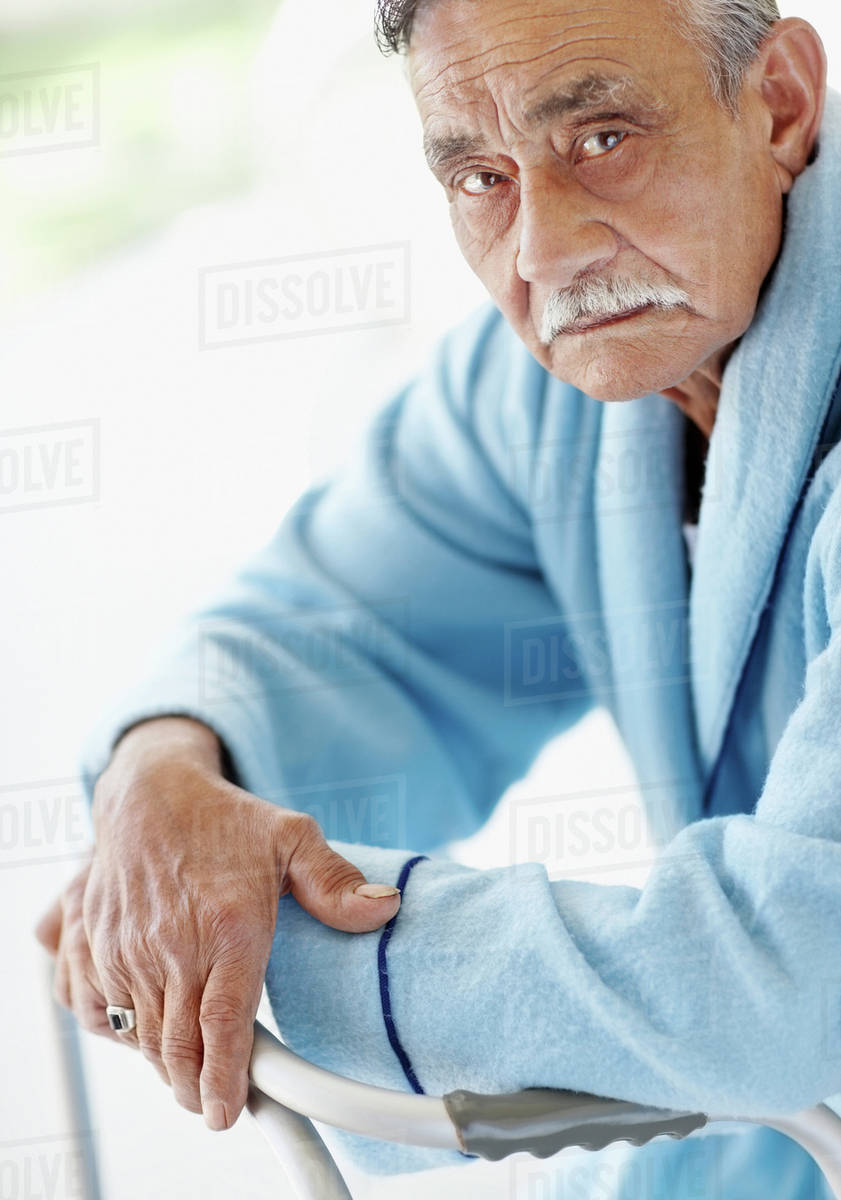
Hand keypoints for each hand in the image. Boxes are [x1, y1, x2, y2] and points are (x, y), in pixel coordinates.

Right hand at [35, 718, 401, 1130]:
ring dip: (162, 1062)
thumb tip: (385, 909)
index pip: (223, 1024)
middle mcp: (168, 943)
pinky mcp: (87, 944)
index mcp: (227, 924)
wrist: (148, 788)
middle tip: (214, 1098)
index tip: (230, 1110)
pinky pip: (93, 1012)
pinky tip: (145, 1025)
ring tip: (189, 1065)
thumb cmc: (224, 817)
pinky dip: (118, 1030)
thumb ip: (336, 883)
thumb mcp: (292, 838)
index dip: (226, 1079)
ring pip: (137, 1036)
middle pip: (176, 1047)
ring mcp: (121, 946)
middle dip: (195, 1087)